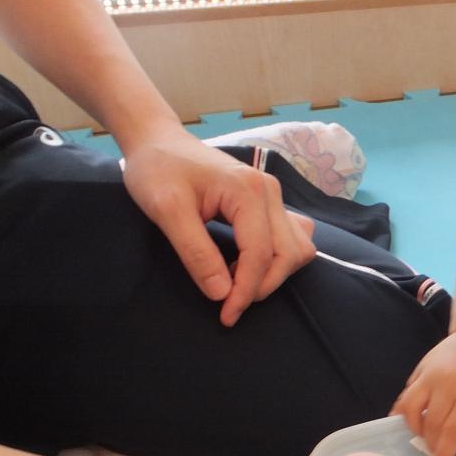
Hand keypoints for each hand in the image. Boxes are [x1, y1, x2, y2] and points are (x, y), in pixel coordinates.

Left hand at [122, 128, 315, 325]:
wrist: (157, 140)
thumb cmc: (158, 170)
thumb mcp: (166, 211)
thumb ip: (196, 252)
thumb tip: (222, 293)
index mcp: (248, 191)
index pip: (261, 254)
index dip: (245, 291)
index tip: (225, 315)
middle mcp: (270, 192)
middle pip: (289, 254)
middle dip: (263, 286)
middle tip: (230, 305)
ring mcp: (273, 196)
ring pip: (298, 248)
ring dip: (275, 273)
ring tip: (239, 284)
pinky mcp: (269, 202)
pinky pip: (292, 237)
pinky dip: (279, 259)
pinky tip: (250, 264)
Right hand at [393, 329, 455, 455]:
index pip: (453, 432)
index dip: (445, 453)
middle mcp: (446, 385)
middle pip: (430, 425)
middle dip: (431, 444)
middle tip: (436, 453)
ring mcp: (429, 375)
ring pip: (410, 409)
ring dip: (414, 427)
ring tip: (425, 435)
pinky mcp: (420, 368)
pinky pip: (406, 394)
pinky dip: (405, 410)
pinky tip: (413, 419)